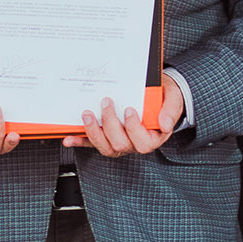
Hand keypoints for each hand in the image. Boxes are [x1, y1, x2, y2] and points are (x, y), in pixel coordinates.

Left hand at [62, 72, 184, 157]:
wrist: (158, 94)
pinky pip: (92, 144)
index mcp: (153, 137)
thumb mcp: (173, 100)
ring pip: (105, 147)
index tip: (129, 110)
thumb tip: (164, 125)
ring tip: (87, 114)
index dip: (133, 128)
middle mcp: (135, 143)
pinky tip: (69, 138)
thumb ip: (170, 111)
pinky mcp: (106, 137)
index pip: (142, 143)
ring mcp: (119, 141)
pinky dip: (80, 141)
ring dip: (93, 132)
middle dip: (110, 124)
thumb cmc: (164, 98)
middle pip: (120, 144)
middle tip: (107, 103)